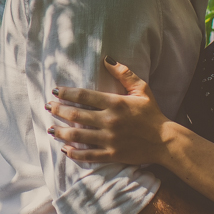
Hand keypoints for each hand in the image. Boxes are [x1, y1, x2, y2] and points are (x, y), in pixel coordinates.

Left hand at [46, 57, 171, 164]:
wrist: (165, 141)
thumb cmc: (152, 113)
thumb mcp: (142, 89)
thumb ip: (124, 73)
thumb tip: (107, 58)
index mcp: (115, 103)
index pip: (84, 96)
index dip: (67, 93)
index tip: (55, 91)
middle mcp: (110, 121)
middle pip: (77, 115)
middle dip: (59, 110)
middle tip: (48, 107)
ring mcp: (110, 139)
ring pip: (79, 135)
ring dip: (61, 132)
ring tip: (50, 128)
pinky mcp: (112, 154)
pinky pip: (89, 155)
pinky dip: (74, 153)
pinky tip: (65, 149)